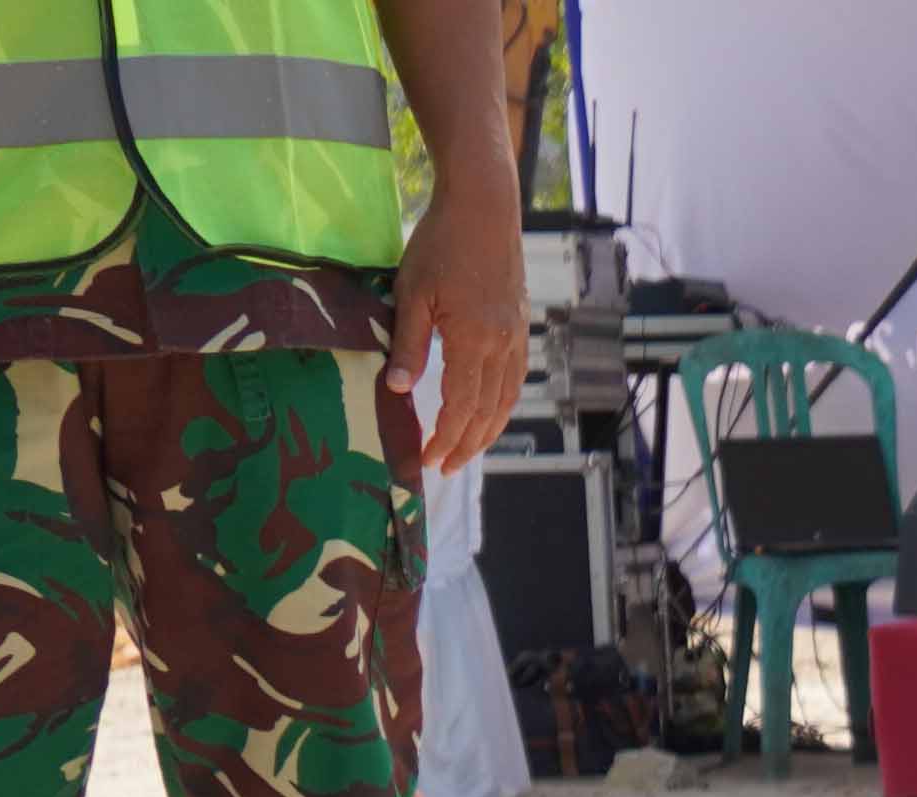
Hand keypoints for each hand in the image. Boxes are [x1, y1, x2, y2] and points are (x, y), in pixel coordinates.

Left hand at [391, 177, 528, 473]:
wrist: (484, 209)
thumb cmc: (440, 244)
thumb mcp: (412, 293)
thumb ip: (408, 345)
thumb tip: (397, 389)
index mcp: (473, 340)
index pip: (462, 406)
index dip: (446, 437)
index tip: (428, 459)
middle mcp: (502, 346)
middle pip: (489, 412)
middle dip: (468, 444)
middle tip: (447, 467)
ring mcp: (515, 337)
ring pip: (507, 399)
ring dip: (488, 430)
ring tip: (468, 449)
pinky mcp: (519, 326)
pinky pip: (515, 379)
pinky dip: (502, 404)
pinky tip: (489, 410)